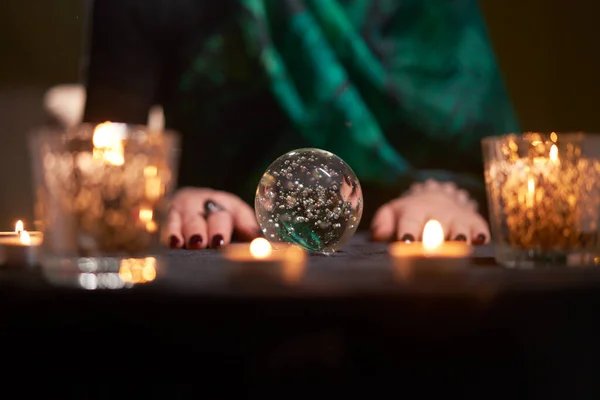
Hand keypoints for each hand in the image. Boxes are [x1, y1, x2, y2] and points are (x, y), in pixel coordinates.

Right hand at [164, 187, 259, 248]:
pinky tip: (174, 243)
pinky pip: (169, 223)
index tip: (253, 238)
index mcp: (230, 205)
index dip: (247, 225)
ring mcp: (188, 208)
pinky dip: (171, 233)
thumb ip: (250, 235)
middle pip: (215, 215)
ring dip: (194, 231)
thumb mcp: (234, 223)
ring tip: (196, 243)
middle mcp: (209, 203)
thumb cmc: (216, 220)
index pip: (241, 213)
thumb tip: (274, 249)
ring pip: (191, 219)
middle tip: (219, 242)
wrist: (185, 203)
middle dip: (217, 229)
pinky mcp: (170, 215)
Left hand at [370, 180, 489, 243]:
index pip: (411, 221)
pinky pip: (480, 229)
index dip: (409, 231)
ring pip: (460, 227)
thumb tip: (378, 235)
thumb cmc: (410, 213)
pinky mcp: (475, 223)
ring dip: (459, 235)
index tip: (406, 241)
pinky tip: (481, 241)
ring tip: (458, 244)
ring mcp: (458, 217)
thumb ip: (382, 223)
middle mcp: (438, 212)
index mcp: (415, 210)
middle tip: (431, 250)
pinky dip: (481, 235)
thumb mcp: (392, 212)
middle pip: (437, 225)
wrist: (438, 196)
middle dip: (434, 237)